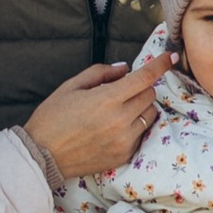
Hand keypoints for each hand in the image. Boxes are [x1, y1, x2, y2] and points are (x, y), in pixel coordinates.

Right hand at [24, 56, 160, 179]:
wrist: (42, 155)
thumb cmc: (52, 117)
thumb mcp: (71, 86)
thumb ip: (100, 73)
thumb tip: (125, 68)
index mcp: (107, 99)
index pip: (144, 77)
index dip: (160, 64)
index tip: (170, 57)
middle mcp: (121, 120)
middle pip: (150, 95)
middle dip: (141, 87)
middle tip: (122, 90)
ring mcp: (124, 140)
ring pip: (150, 115)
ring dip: (141, 107)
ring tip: (119, 110)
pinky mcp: (124, 155)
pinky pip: (142, 134)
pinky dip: (135, 126)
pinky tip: (115, 128)